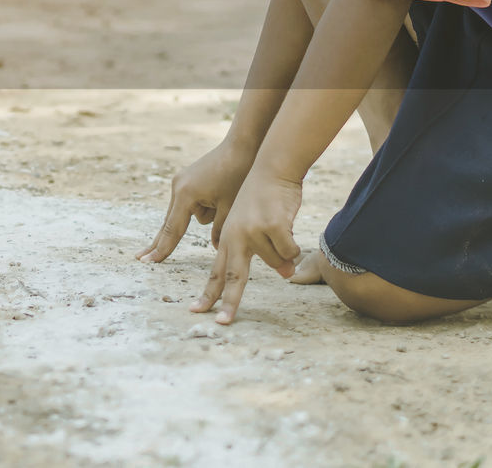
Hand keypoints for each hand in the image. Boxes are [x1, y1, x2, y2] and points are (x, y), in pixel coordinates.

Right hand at [137, 140, 254, 263]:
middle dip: (161, 240)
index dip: (162, 248)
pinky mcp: (188, 178)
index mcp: (186, 194)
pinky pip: (193, 201)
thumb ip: (219, 230)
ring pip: (190, 212)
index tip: (148, 262)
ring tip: (228, 195)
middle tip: (140, 258)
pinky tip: (221, 191)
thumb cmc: (238, 174)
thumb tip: (216, 246)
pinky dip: (203, 204)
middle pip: (171, 222)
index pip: (173, 229)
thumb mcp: (230, 207)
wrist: (243, 145)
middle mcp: (178, 187)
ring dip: (205, 212)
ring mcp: (182, 181)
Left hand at [190, 170, 301, 324]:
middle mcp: (234, 236)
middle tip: (222, 322)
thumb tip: (286, 274)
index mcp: (227, 237)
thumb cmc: (265, 198)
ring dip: (285, 251)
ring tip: (278, 225)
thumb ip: (266, 252)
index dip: (209, 293)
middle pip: (233, 277)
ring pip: (277, 262)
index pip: (216, 271)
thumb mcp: (257, 225)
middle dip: (229, 302)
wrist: (271, 168)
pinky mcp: (271, 226)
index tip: (197, 311)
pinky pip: (290, 250)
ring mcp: (251, 231)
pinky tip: (287, 222)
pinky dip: (294, 244)